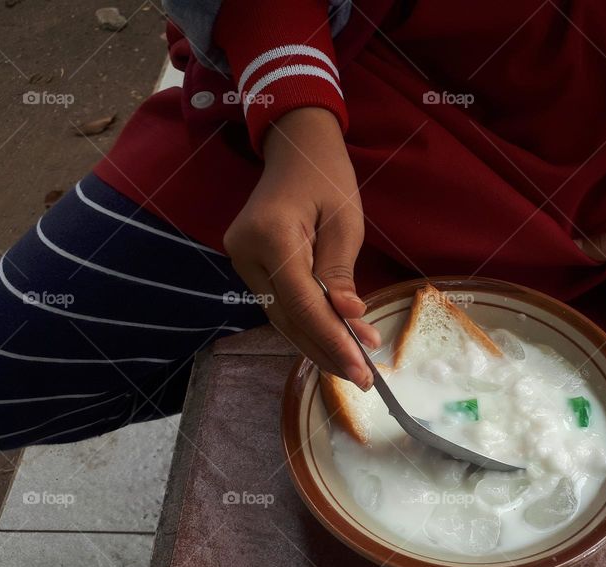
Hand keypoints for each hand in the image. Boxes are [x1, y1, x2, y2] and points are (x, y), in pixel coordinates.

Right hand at [224, 107, 378, 387]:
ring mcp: (242, 260)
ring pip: (282, 317)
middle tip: (362, 378)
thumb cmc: (326, 177)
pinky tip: (332, 344)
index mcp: (270, 235)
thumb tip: (348, 318)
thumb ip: (341, 272)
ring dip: (318, 344)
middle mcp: (246, 252)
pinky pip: (280, 305)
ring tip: (352, 368)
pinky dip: (306, 326)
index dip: (332, 338)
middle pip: (288, 317)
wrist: (295, 148)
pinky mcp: (249, 266)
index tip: (361, 366)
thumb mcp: (345, 221)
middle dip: (327, 350)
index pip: (302, 301)